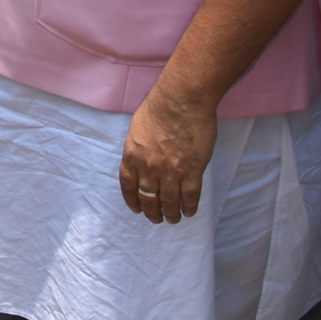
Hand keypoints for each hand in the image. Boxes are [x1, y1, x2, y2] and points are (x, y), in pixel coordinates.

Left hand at [119, 83, 217, 223]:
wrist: (181, 100)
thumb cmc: (159, 107)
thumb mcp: (137, 129)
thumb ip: (138, 149)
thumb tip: (141, 160)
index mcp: (132, 156)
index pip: (128, 186)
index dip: (133, 200)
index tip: (137, 209)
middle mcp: (149, 168)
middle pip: (148, 198)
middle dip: (152, 212)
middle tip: (157, 219)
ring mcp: (171, 171)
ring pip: (169, 201)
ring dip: (171, 213)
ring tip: (173, 219)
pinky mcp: (192, 170)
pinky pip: (190, 196)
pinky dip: (189, 207)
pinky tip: (189, 212)